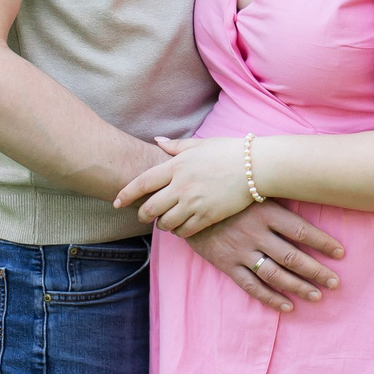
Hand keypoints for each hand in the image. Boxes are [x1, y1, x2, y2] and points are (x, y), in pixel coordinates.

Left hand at [115, 135, 252, 236]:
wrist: (256, 167)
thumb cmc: (229, 151)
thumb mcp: (200, 144)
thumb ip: (176, 146)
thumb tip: (157, 141)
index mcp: (177, 166)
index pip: (142, 183)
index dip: (126, 194)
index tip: (116, 202)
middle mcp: (182, 186)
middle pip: (150, 208)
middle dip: (142, 214)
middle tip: (142, 216)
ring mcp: (194, 203)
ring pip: (166, 223)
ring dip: (161, 225)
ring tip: (164, 221)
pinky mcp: (208, 217)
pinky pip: (185, 231)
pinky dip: (179, 231)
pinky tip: (181, 227)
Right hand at [183, 202, 345, 311]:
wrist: (185, 202)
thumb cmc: (227, 193)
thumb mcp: (252, 189)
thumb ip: (277, 196)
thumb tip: (309, 191)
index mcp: (266, 211)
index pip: (301, 229)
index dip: (323, 242)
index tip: (341, 252)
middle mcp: (255, 232)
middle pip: (292, 256)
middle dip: (316, 270)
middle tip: (335, 282)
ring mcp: (241, 250)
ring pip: (275, 274)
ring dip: (298, 286)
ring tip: (317, 296)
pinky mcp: (227, 264)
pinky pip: (251, 285)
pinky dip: (270, 297)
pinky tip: (287, 306)